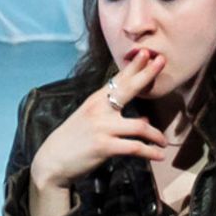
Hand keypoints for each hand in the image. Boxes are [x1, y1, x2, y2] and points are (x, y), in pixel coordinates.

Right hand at [31, 44, 176, 207]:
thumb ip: (114, 117)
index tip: (147, 53)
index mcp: (95, 101)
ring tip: (164, 142)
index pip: (117, 79)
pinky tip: (159, 155)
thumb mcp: (90, 122)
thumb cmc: (72, 141)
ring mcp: (102, 127)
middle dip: (146, 74)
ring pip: (140, 126)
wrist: (51, 161)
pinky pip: (135, 147)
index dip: (133, 66)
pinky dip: (150, 152)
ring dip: (156, 135)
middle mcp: (99, 109)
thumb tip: (144, 118)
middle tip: (162, 61)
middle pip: (128, 88)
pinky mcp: (104, 146)